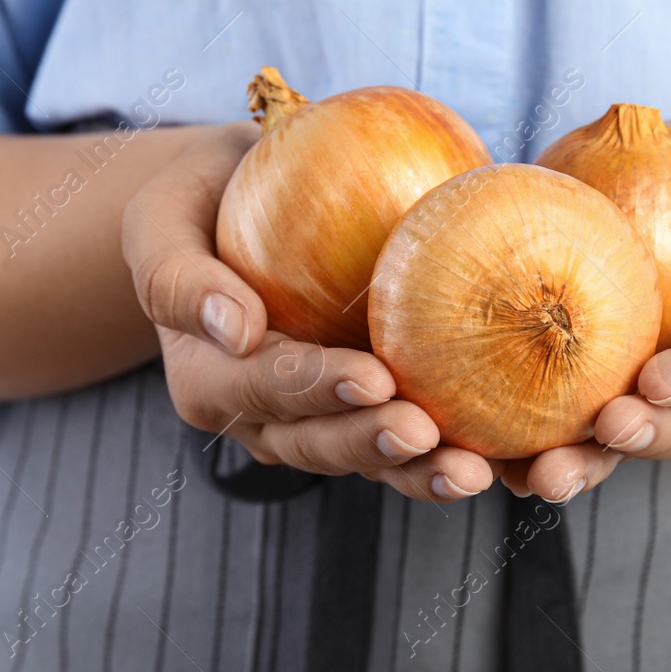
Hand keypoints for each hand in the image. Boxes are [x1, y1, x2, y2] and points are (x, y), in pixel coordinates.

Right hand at [121, 123, 495, 501]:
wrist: (234, 202)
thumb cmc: (194, 201)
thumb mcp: (159, 219)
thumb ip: (177, 276)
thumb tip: (234, 328)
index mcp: (210, 384)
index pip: (264, 389)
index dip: (317, 388)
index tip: (371, 375)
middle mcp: (264, 418)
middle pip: (321, 443)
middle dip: (374, 445)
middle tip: (428, 433)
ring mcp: (321, 419)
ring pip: (371, 459)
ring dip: (421, 470)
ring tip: (477, 470)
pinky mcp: (370, 405)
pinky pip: (414, 432)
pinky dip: (457, 443)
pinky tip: (511, 444)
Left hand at [502, 111, 670, 502]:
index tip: (657, 378)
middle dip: (636, 438)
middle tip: (604, 428)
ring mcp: (644, 397)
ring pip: (612, 445)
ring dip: (578, 463)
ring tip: (538, 473)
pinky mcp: (592, 380)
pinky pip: (557, 414)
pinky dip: (520, 435)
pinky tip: (480, 442)